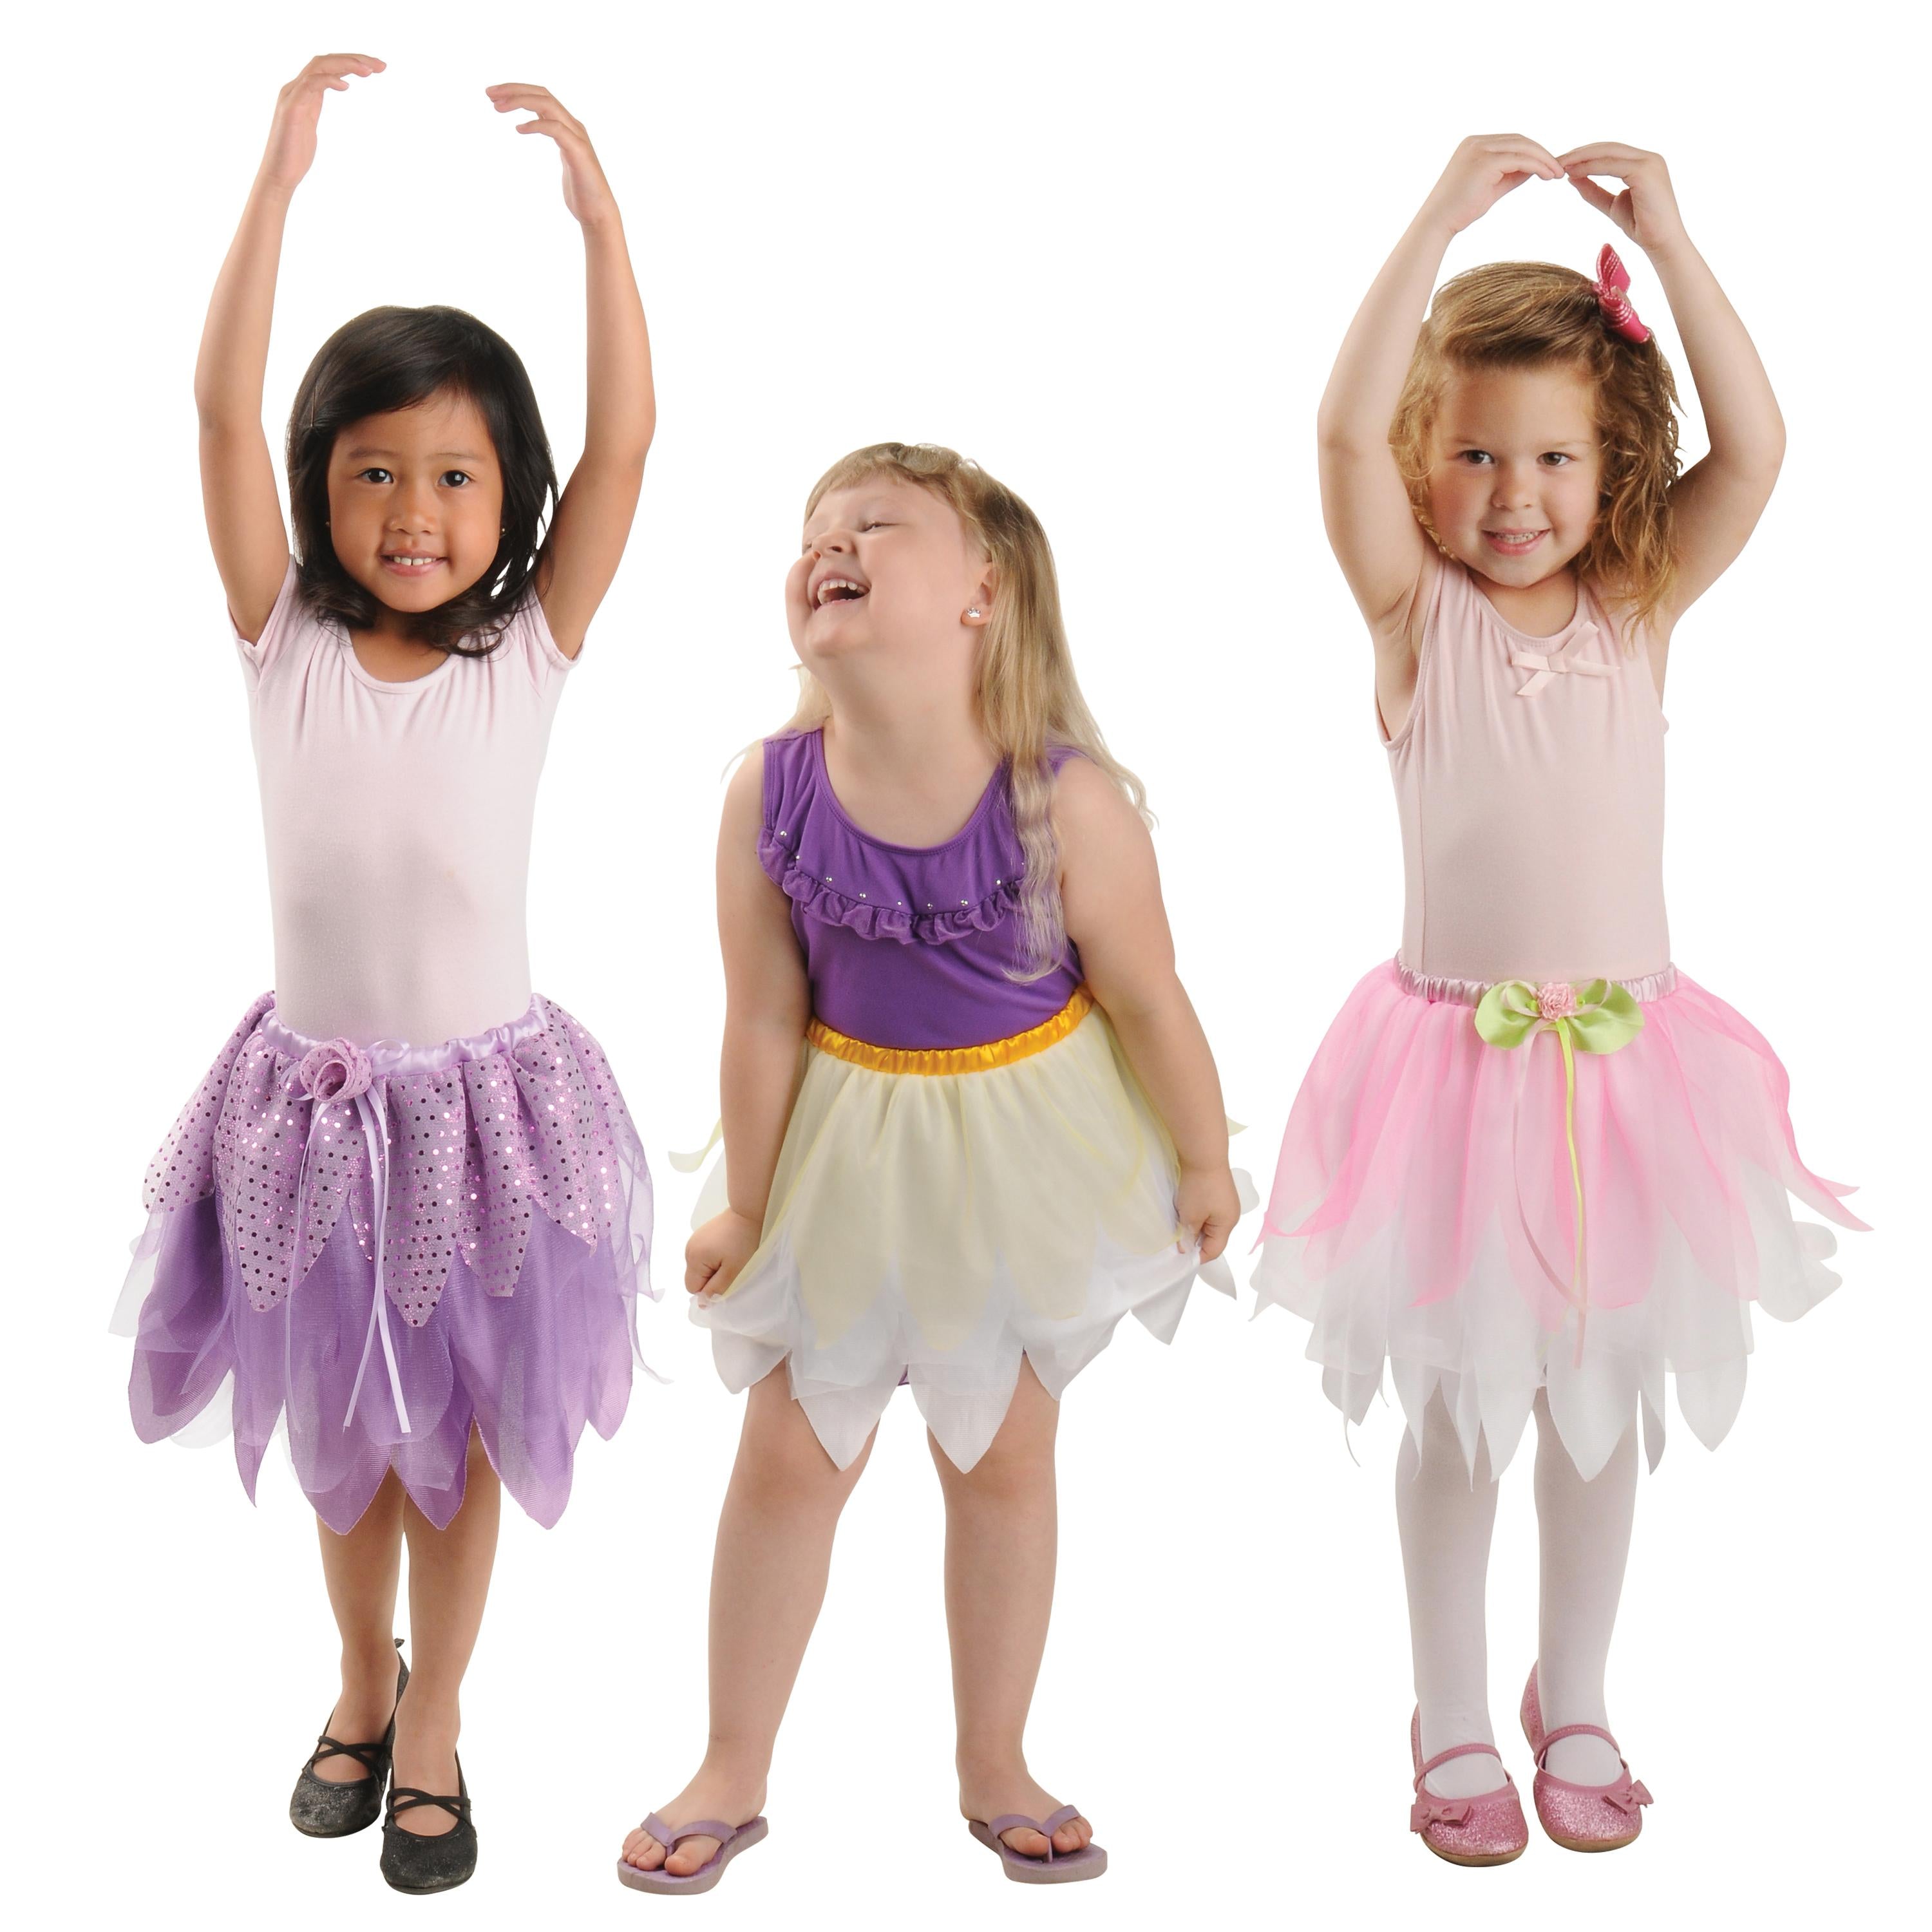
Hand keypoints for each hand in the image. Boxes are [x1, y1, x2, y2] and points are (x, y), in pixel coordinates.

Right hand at [259, 54, 383, 195]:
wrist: (279, 175)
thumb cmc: (295, 154)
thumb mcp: (310, 124)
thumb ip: (315, 106)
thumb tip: (327, 100)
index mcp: (303, 91)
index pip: (328, 66)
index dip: (353, 62)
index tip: (378, 67)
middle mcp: (296, 88)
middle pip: (326, 61)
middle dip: (355, 59)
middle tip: (381, 65)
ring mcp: (292, 96)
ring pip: (319, 66)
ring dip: (346, 64)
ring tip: (370, 70)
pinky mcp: (292, 109)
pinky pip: (310, 84)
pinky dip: (328, 81)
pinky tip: (346, 86)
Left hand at [487, 84, 618, 226]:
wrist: (598, 214)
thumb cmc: (580, 191)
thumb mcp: (564, 158)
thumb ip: (554, 140)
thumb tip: (536, 131)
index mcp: (568, 125)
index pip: (541, 97)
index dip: (517, 90)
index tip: (493, 95)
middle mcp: (573, 125)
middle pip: (542, 94)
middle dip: (513, 90)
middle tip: (488, 93)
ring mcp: (577, 137)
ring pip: (547, 105)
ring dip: (520, 101)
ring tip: (498, 107)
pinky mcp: (578, 151)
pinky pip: (555, 129)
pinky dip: (536, 125)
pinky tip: (519, 129)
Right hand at [686, 1208, 762, 1297]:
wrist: (748, 1211)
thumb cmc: (743, 1242)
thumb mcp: (733, 1271)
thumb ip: (716, 1289)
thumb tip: (702, 1303)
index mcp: (693, 1258)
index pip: (693, 1288)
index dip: (709, 1289)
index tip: (726, 1279)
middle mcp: (689, 1249)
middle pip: (695, 1277)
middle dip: (711, 1277)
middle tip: (730, 1267)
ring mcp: (694, 1240)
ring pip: (700, 1267)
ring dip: (713, 1267)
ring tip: (730, 1256)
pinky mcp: (702, 1234)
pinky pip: (704, 1255)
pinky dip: (714, 1256)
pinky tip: (727, 1247)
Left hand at [1176, 1162, 1241, 1264]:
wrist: (1203, 1153)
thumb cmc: (1199, 1187)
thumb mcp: (1191, 1216)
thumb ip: (1188, 1236)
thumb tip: (1185, 1249)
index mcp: (1228, 1224)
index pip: (1214, 1251)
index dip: (1197, 1257)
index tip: (1179, 1258)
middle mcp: (1230, 1215)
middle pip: (1212, 1238)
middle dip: (1194, 1241)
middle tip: (1175, 1242)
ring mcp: (1225, 1202)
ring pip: (1208, 1224)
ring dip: (1194, 1227)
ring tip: (1178, 1225)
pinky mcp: (1218, 1192)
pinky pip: (1207, 1211)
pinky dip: (1196, 1214)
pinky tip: (1184, 1210)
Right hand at [1420, 133, 1564, 235]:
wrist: (1437, 222)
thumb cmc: (1460, 210)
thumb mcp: (1491, 187)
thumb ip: (1511, 174)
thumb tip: (1534, 169)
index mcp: (1475, 144)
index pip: (1513, 141)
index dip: (1534, 152)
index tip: (1549, 167)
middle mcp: (1476, 142)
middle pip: (1520, 140)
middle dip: (1543, 154)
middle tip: (1559, 169)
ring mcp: (1479, 149)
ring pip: (1523, 147)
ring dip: (1544, 160)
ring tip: (1557, 174)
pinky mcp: (1485, 161)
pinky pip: (1519, 160)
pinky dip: (1537, 166)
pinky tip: (1546, 176)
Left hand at [1558, 143, 1687, 252]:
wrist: (1661, 242)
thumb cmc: (1641, 225)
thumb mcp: (1612, 205)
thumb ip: (1594, 190)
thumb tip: (1572, 177)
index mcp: (1643, 162)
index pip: (1610, 151)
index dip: (1585, 154)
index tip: (1562, 162)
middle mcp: (1649, 158)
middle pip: (1608, 147)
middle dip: (1580, 152)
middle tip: (1555, 159)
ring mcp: (1649, 162)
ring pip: (1608, 153)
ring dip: (1582, 157)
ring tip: (1560, 165)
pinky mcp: (1645, 172)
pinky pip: (1611, 165)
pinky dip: (1590, 167)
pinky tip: (1573, 173)